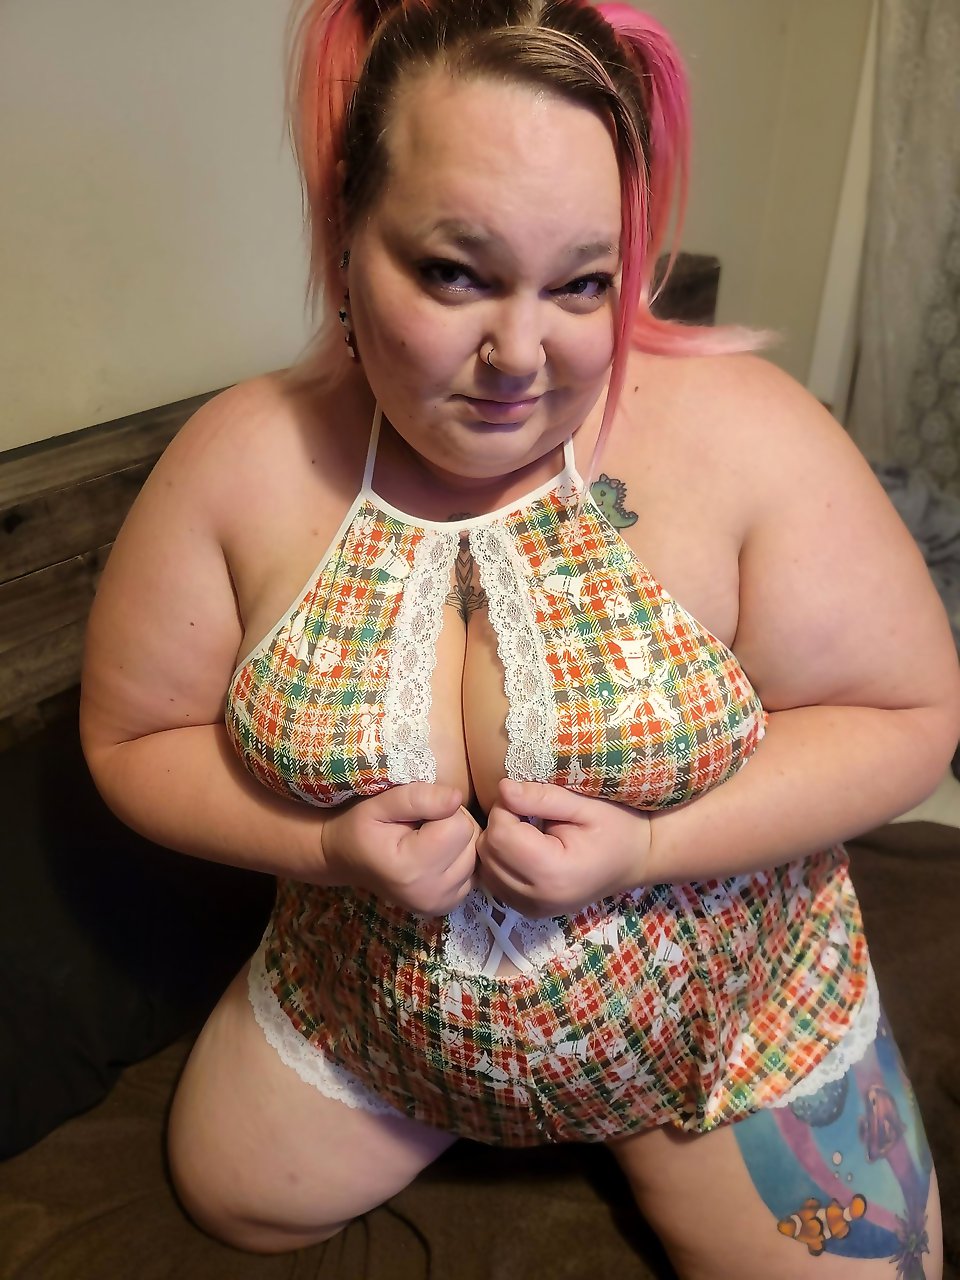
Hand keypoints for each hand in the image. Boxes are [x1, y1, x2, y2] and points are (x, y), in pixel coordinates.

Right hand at [320, 783, 478, 915]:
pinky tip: (435, 855)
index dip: (442, 810)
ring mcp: (441, 904)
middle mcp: (431, 893)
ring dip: (457, 841)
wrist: (346, 859)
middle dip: (452, 824)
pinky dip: (459, 858)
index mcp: (412, 869)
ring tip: (426, 840)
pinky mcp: (448, 905)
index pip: (459, 825)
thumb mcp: (380, 803)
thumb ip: (417, 798)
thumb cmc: (361, 827)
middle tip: (421, 826)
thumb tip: (456, 798)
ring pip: (475, 855)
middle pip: (471, 840)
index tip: (417, 814)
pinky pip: (473, 870)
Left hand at [476, 779, 650, 917]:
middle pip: (488, 852)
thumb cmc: (618, 828)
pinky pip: (495, 880)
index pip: (500, 834)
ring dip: (498, 843)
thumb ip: (542, 798)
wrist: (637, 861)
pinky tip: (524, 849)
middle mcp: (538, 898)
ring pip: (486, 868)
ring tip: (527, 830)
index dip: (506, 808)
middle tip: (528, 813)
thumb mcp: (585, 806)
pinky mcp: (527, 911)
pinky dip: (501, 861)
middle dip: (500, 824)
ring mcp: (531, 910)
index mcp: (553, 872)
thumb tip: (503, 788)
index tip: (528, 799)